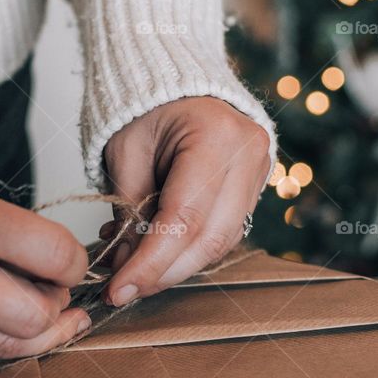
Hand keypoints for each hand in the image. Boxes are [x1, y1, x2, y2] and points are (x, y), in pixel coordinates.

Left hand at [101, 97, 270, 305]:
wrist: (175, 87)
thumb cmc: (147, 110)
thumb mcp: (125, 154)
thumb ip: (128, 213)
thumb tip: (125, 268)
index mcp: (215, 135)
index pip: (183, 218)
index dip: (150, 263)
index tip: (118, 290)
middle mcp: (248, 154)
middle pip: (209, 239)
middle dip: (163, 273)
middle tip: (123, 290)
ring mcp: (258, 172)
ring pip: (219, 243)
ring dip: (175, 267)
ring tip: (136, 273)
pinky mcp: (254, 188)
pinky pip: (224, 233)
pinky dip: (189, 251)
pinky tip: (159, 254)